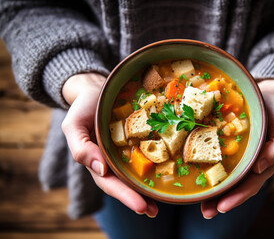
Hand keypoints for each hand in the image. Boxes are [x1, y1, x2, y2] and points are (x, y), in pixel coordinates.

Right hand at [61, 73, 157, 217]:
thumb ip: (80, 148)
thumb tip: (101, 169)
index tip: (141, 206)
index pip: (110, 183)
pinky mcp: (139, 139)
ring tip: (166, 200)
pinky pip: (148, 152)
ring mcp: (127, 151)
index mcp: (97, 161)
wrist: (95, 90)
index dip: (125, 196)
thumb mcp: (74, 125)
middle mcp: (114, 160)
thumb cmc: (83, 108)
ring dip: (150, 187)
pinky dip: (158, 161)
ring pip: (138, 172)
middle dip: (139, 199)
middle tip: (154, 211)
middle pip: (126, 183)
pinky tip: (172, 169)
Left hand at [201, 79, 273, 218]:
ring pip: (230, 179)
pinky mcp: (230, 148)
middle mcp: (253, 163)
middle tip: (207, 212)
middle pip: (238, 186)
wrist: (267, 94)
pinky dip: (211, 173)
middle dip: (223, 200)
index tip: (223, 205)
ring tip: (202, 207)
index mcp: (266, 161)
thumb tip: (261, 167)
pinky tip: (199, 182)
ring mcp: (242, 157)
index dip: (239, 195)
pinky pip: (221, 162)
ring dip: (216, 194)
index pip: (252, 183)